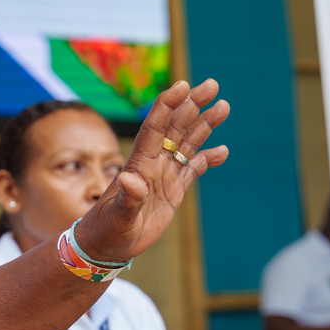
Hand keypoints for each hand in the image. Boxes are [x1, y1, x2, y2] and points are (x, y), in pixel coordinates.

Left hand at [74, 79, 228, 260]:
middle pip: (174, 127)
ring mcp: (163, 176)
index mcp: (139, 164)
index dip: (167, 105)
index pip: (154, 128)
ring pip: (186, 143)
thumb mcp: (117, 216)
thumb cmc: (107, 230)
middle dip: (192, 104)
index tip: (182, 85)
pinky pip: (193, 169)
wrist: (107, 245)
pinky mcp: (172, 191)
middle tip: (212, 84)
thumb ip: (127, 198)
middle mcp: (152, 164)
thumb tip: (129, 179)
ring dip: (204, 125)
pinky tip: (223, 150)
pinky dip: (207, 159)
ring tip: (223, 107)